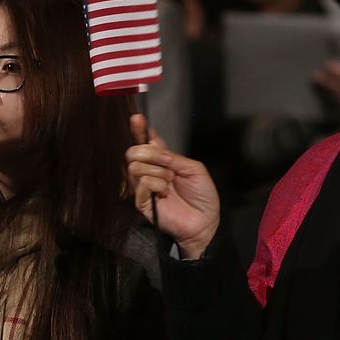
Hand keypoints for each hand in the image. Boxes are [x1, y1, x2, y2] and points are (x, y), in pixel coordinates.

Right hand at [126, 114, 220, 257]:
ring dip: (157, 171)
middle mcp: (151, 171)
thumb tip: (154, 146)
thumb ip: (173, 157)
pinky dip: (155, 184)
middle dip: (151, 153)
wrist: (205, 221)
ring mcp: (144, 187)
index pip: (147, 142)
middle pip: (134, 152)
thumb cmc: (203, 196)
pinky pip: (140, 184)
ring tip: (170, 181)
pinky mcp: (142, 202)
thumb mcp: (193, 169)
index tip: (137, 118)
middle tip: (168, 164)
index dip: (140, 130)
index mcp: (164, 161)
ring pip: (134, 167)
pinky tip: (165, 192)